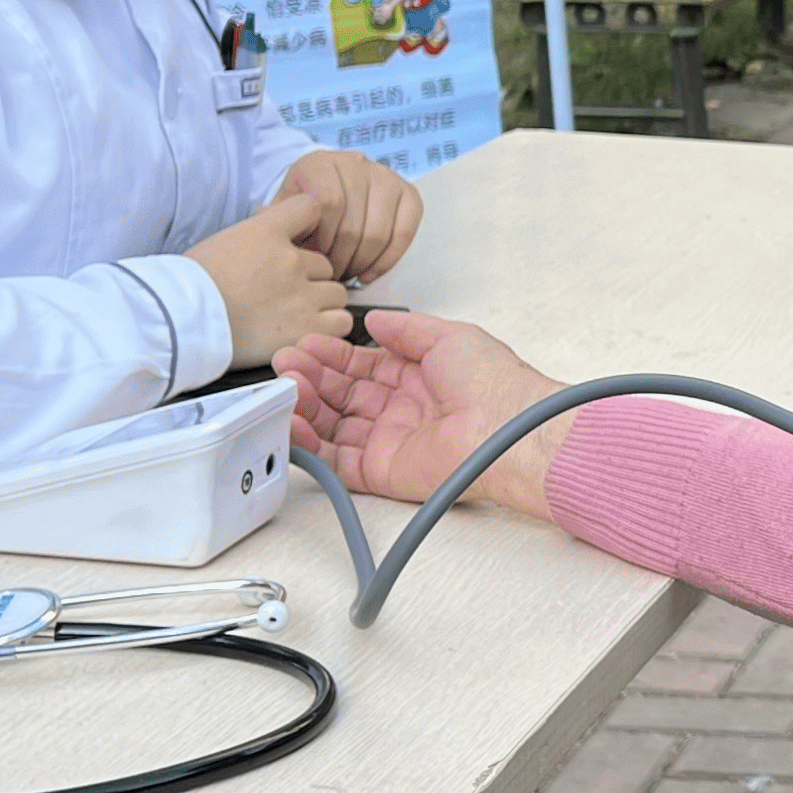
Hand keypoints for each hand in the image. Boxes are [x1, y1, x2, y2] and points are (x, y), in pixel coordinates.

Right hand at [188, 193, 354, 366]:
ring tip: (294, 314)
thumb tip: (273, 224)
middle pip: (325, 264)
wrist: (179, 321)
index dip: (309, 224)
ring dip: (322, 303)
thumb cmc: (193, 284)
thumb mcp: (224, 241)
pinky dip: (329, 327)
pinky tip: (307, 330)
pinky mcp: (306, 328)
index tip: (300, 241)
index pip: (311, 207)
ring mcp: (302, 295)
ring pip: (337, 293)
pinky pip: (341, 323)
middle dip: (310, 277)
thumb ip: (258, 234)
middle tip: (284, 293)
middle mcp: (291, 260)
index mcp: (267, 231)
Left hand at [274, 150, 423, 282]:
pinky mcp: (408, 194)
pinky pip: (404, 233)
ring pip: (380, 232)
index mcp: (320, 163)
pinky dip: (387, 260)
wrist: (326, 191)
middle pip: (354, 223)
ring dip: (362, 262)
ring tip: (348, 273)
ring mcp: (386, 177)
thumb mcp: (284, 210)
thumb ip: (275, 222)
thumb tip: (271, 236)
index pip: (329, 204)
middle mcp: (356, 163)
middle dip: (341, 258)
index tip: (314, 259)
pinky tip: (369, 273)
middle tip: (331, 275)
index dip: (322, 239)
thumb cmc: (303, 207)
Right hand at [275, 310, 567, 513]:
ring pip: (335, 428)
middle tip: (286, 364)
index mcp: (422, 379)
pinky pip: (336, 461)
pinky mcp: (383, 472)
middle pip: (345, 396)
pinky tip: (292, 422)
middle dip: (312, 378)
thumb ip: (407, 328)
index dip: (333, 356)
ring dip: (306, 407)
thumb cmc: (494, 383)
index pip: (365, 367)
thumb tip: (376, 320)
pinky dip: (311, 445)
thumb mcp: (449, 336)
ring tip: (285, 386)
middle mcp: (405, 411)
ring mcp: (392, 442)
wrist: (507, 428)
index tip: (306, 345)